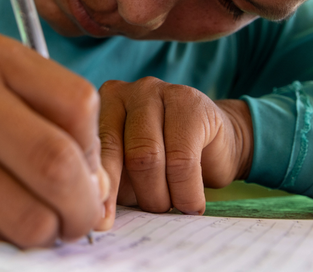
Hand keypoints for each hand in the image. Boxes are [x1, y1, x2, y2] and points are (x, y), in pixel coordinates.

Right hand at [0, 31, 109, 246]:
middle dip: (82, 207)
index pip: (78, 102)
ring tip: (36, 223)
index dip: (94, 151)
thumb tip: (100, 192)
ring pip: (30, 216)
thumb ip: (51, 125)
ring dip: (47, 234)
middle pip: (57, 162)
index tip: (86, 173)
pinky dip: (6, 242)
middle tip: (79, 221)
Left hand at [95, 76, 252, 228]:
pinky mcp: (191, 102)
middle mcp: (123, 92)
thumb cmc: (165, 160)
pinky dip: (186, 192)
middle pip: (121, 153)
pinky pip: (183, 159)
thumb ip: (115, 179)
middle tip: (151, 213)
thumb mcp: (131, 169)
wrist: (217, 142)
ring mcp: (157, 92)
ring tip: (172, 207)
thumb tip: (100, 214)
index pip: (96, 151)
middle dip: (137, 194)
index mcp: (101, 107)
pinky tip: (191, 204)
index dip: (102, 188)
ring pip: (148, 156)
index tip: (102, 220)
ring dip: (161, 196)